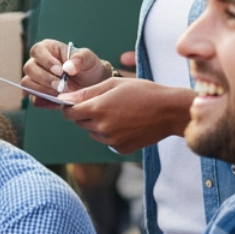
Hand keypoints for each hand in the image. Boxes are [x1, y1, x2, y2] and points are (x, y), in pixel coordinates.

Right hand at [22, 39, 111, 106]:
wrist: (92, 85)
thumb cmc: (87, 67)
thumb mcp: (88, 59)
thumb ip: (80, 59)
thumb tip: (67, 68)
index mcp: (47, 49)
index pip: (37, 51)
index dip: (46, 61)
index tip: (61, 71)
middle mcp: (37, 63)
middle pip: (29, 68)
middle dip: (45, 79)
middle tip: (61, 86)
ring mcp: (35, 79)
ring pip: (27, 84)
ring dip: (44, 90)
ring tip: (61, 93)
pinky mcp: (38, 95)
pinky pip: (34, 100)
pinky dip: (47, 102)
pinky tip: (60, 101)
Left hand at [59, 77, 195, 152]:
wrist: (170, 111)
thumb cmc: (143, 92)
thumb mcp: (113, 84)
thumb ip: (87, 92)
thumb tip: (64, 98)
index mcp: (97, 109)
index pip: (68, 113)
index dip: (69, 107)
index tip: (77, 102)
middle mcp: (102, 127)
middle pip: (80, 123)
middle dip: (86, 114)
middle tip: (105, 104)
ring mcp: (112, 141)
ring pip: (93, 133)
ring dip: (98, 124)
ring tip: (118, 112)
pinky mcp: (122, 149)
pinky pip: (107, 142)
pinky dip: (111, 134)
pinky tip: (127, 123)